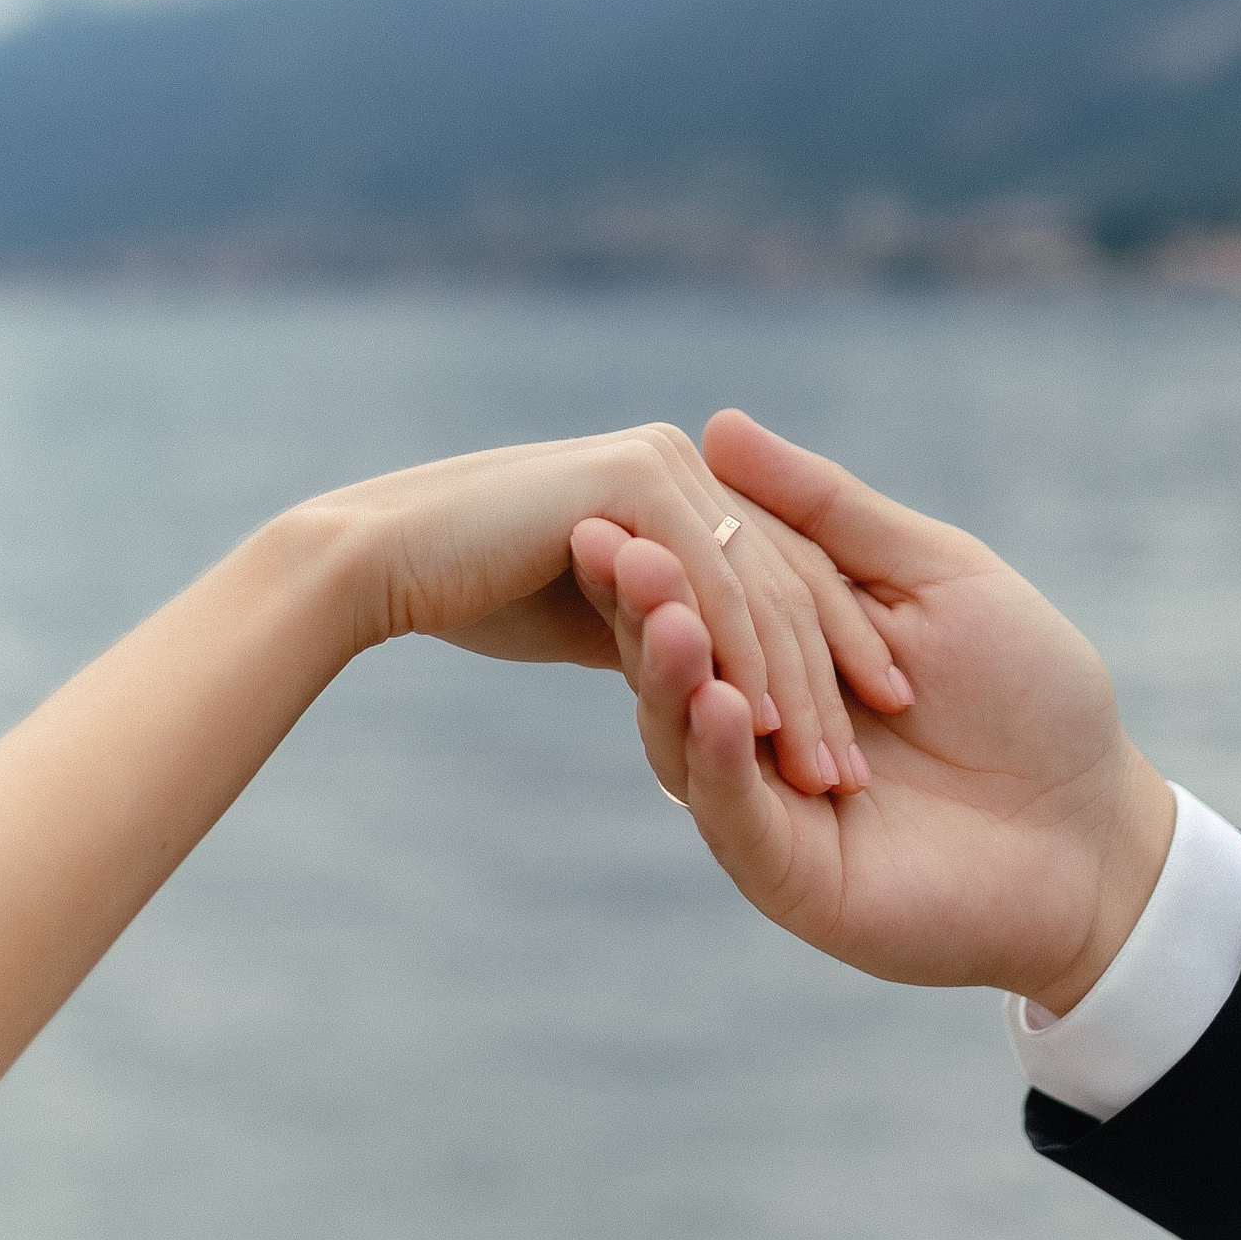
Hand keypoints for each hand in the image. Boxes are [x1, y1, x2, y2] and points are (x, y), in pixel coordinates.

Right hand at [283, 423, 894, 795]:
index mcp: (685, 483)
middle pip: (791, 584)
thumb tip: (721, 686)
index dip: (838, 653)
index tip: (870, 734)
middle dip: (832, 684)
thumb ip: (666, 623)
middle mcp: (683, 465)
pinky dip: (741, 659)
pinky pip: (710, 583)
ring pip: (762, 590)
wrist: (370, 557)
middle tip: (858, 774)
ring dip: (798, 689)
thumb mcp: (599, 607)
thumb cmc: (471, 586)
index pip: (787, 575)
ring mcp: (660, 467)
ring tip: (825, 774)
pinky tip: (758, 731)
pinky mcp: (630, 481)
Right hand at [579, 410, 1176, 1014]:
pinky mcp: (787, 874)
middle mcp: (754, 728)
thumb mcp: (933, 577)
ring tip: (671, 619)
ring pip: (685, 738)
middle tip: (606, 546)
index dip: (652, 557)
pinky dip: (723, 759)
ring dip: (673, 675)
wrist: (1097, 832)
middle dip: (645, 605)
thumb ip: (828, 510)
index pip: (699, 594)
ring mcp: (764, 804)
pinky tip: (727, 705)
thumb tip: (719, 425)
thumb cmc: (1030, 695)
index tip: (608, 511)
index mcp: (778, 655)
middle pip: (675, 661)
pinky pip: (736, 813)